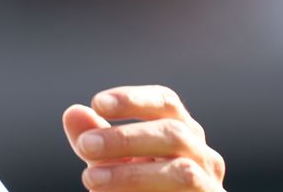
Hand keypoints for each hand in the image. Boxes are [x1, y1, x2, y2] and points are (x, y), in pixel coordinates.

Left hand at [62, 85, 225, 190]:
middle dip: (126, 138)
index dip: (134, 99)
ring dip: (132, 174)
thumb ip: (95, 139)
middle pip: (174, 133)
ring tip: (91, 178)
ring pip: (182, 171)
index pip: (166, 102)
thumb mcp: (113, 163)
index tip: (98, 103)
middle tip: (86, 145)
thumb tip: (72, 112)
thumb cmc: (142, 190)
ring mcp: (210, 185)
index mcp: (182, 131)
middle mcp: (203, 154)